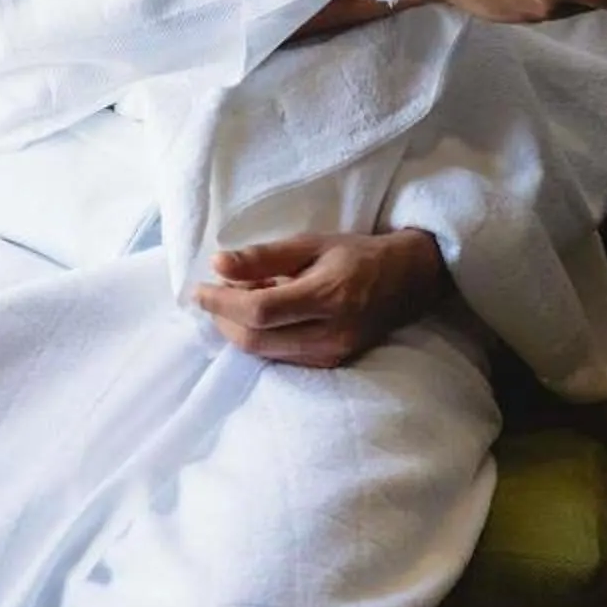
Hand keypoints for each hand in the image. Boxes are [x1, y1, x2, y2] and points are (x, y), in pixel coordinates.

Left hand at [192, 230, 449, 366]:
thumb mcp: (311, 243)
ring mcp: (332, 353)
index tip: (198, 288)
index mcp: (328, 296)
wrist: (408, 281)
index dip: (222, 303)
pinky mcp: (331, 363)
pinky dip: (260, 338)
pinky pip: (280, 357)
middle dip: (224, 320)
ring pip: (265, 353)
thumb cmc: (357, 254)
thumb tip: (218, 265)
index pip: (260, 310)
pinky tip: (260, 317)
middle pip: (256, 340)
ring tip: (237, 301)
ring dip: (239, 330)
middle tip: (212, 296)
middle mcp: (331, 333)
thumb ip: (263, 257)